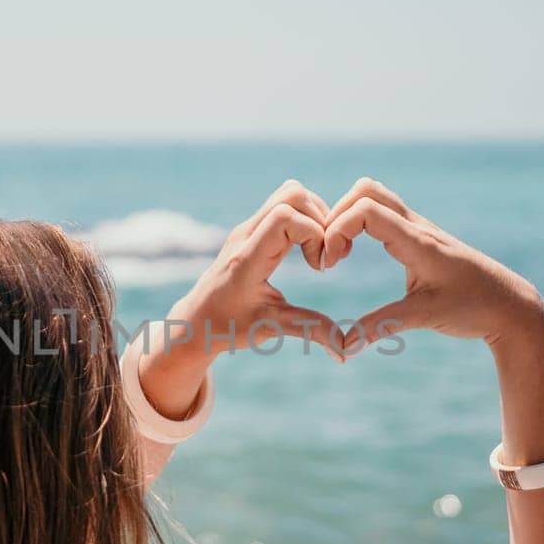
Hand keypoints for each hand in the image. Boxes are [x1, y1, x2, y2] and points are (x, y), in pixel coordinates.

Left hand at [169, 180, 344, 358]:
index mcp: (248, 259)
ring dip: (314, 215)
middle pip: (292, 194)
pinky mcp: (251, 228)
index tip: (319, 266)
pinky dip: (304, 217)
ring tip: (318, 250)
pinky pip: (283, 203)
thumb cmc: (228, 327)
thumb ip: (310, 331)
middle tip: (324, 255)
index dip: (314, 234)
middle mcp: (245, 235)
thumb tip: (346, 351)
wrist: (196, 321)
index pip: (285, 217)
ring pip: (289, 192)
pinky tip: (307, 249)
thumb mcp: (271, 329)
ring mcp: (247, 228)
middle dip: (321, 219)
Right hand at [321, 178, 543, 351]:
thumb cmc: (474, 308)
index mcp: (418, 241)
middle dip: (335, 216)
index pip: (366, 210)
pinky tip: (356, 252)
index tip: (330, 263)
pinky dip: (359, 224)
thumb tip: (342, 346)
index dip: (337, 229)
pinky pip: (383, 213)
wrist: (511, 305)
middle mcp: (417, 227)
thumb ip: (381, 327)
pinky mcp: (420, 237)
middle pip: (365, 190)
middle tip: (330, 254)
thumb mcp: (425, 317)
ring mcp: (419, 228)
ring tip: (339, 253)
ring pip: (374, 197)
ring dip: (347, 217)